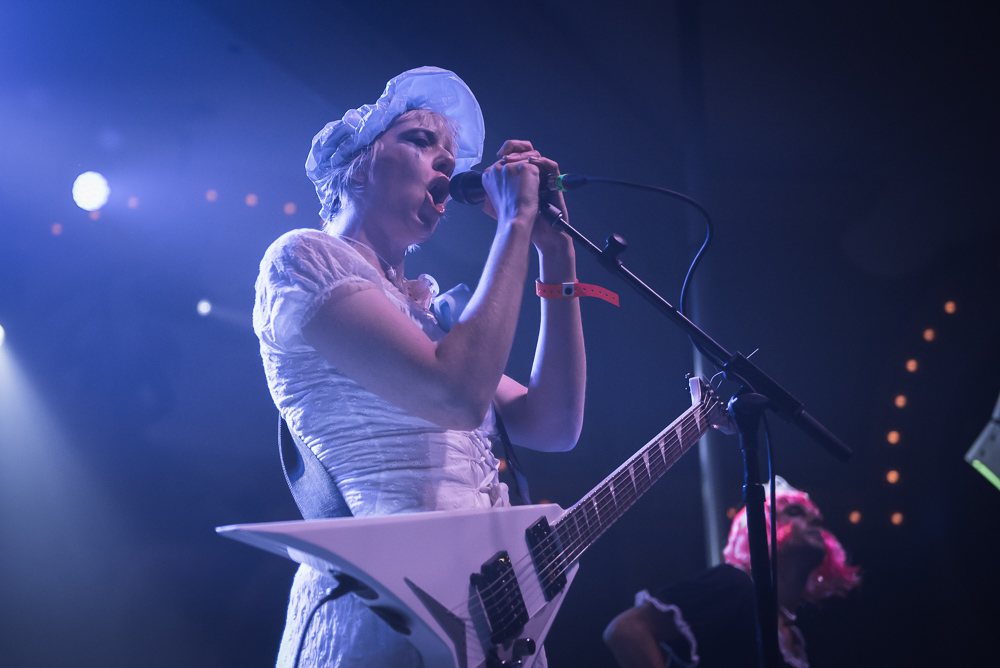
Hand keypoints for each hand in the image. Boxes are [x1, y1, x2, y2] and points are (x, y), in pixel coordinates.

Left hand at [482, 140, 571, 254]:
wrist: (537, 232)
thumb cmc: (522, 220)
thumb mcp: (500, 204)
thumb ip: (495, 189)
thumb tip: (485, 180)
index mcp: (516, 178)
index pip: (514, 154)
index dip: (507, 150)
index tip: (499, 154)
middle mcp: (530, 176)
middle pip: (526, 151)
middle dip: (516, 148)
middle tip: (507, 156)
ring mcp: (542, 178)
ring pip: (537, 156)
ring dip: (527, 155)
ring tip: (518, 161)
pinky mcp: (554, 183)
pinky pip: (551, 166)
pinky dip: (543, 162)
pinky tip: (533, 163)